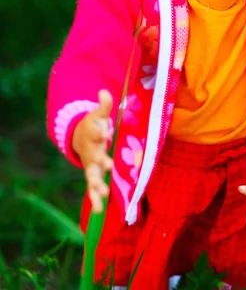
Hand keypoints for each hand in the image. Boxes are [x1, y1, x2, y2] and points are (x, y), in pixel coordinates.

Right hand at [72, 89, 113, 212]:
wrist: (80, 137)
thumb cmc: (94, 124)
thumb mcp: (99, 114)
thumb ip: (104, 105)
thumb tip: (104, 91)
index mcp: (93, 134)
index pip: (96, 133)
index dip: (101, 133)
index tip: (106, 134)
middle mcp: (91, 151)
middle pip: (94, 157)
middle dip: (101, 162)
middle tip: (108, 167)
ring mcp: (90, 165)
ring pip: (92, 177)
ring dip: (96, 186)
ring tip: (102, 195)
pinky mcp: (93, 174)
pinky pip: (93, 188)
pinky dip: (95, 199)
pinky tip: (98, 211)